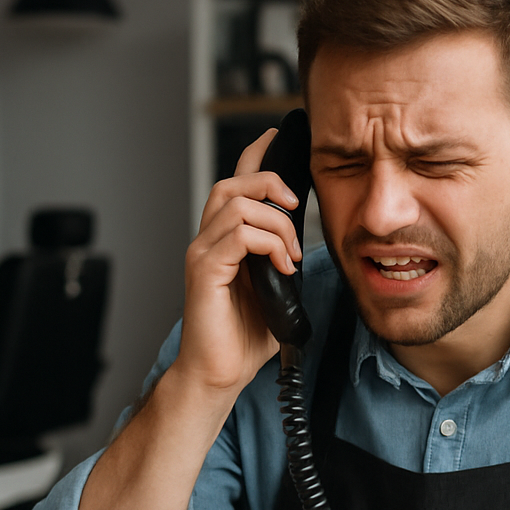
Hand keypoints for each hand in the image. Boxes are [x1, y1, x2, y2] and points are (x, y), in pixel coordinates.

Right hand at [177, 128, 305, 392]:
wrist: (219, 374)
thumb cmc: (243, 338)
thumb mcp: (276, 290)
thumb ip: (284, 262)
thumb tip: (307, 245)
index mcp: (224, 241)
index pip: (236, 184)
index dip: (255, 155)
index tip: (277, 136)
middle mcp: (208, 240)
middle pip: (233, 182)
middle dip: (270, 182)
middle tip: (297, 206)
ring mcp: (203, 254)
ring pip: (237, 204)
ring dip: (276, 223)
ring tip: (291, 253)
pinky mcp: (204, 271)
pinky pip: (239, 235)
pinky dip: (269, 244)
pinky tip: (282, 266)